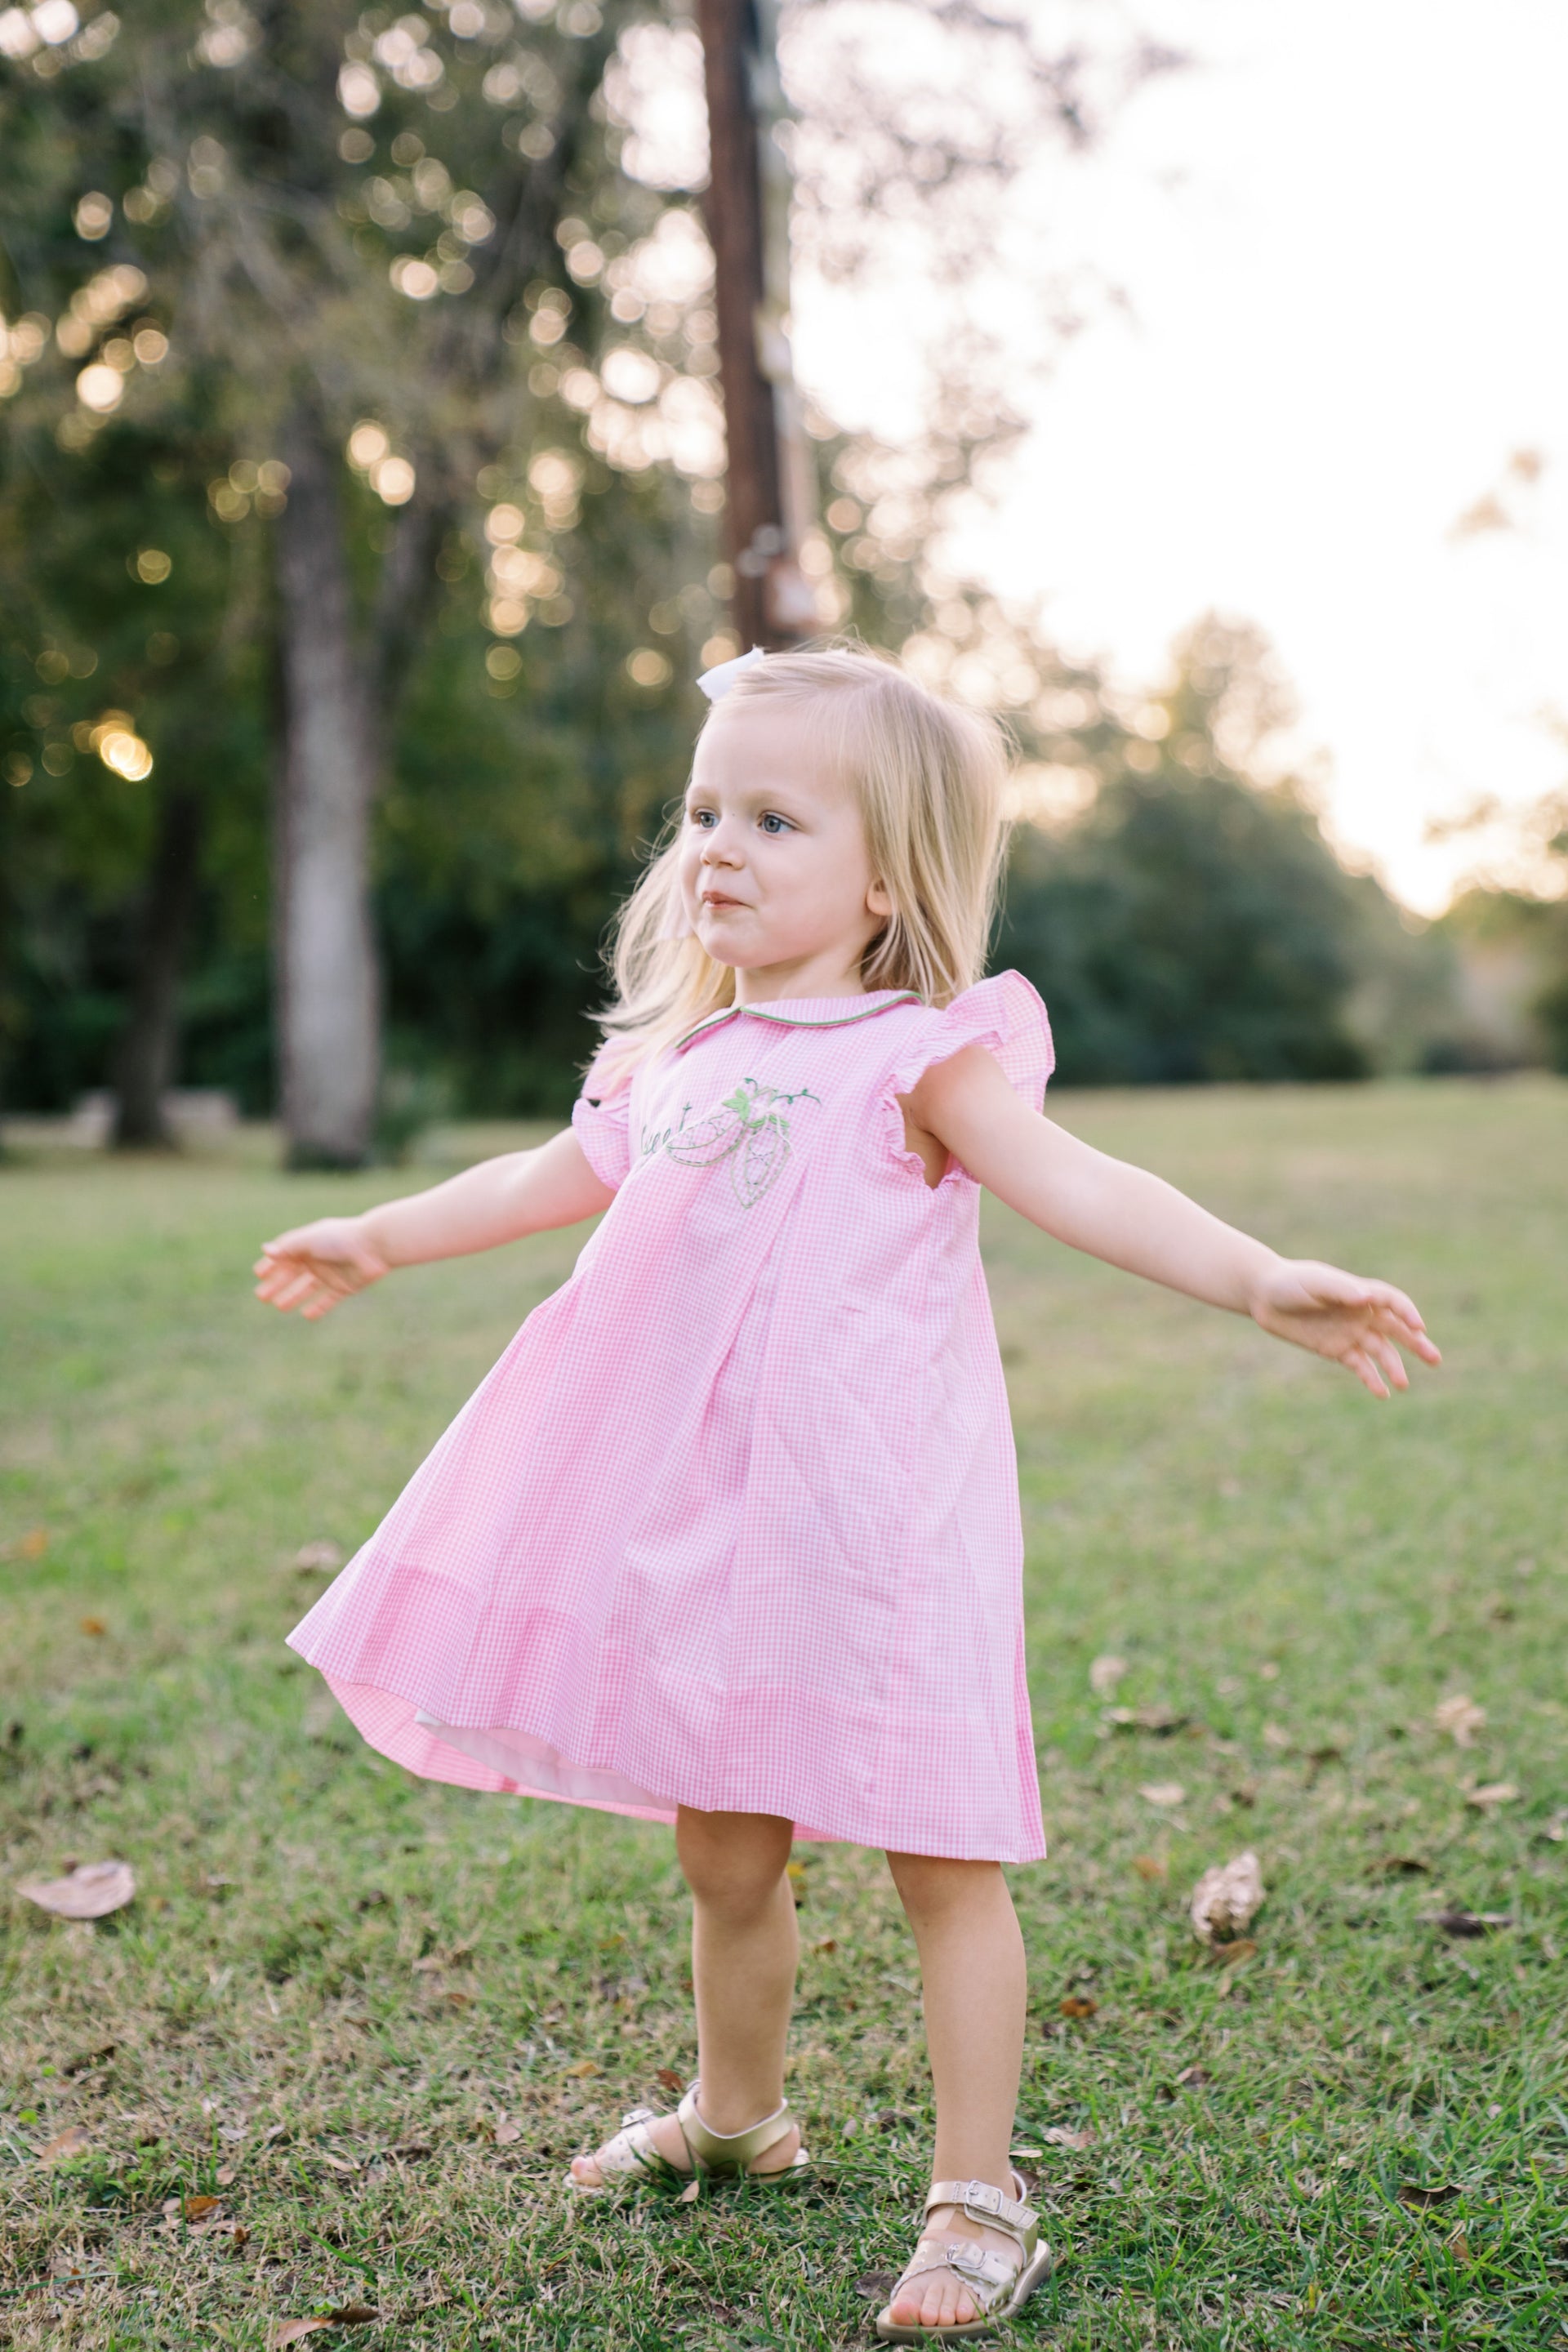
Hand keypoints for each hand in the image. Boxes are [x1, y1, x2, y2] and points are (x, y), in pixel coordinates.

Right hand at [253, 1216, 390, 1319]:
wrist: (375, 1247)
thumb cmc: (340, 1239)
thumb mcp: (310, 1241)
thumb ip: (288, 1247)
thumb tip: (266, 1250)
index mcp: (309, 1243)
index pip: (285, 1254)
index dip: (272, 1264)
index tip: (258, 1274)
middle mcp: (319, 1258)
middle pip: (293, 1274)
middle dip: (277, 1284)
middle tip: (261, 1297)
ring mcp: (331, 1274)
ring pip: (307, 1288)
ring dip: (293, 1296)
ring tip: (279, 1306)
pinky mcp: (345, 1287)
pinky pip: (328, 1299)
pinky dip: (318, 1307)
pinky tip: (306, 1315)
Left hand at [1248, 1258, 1440, 1397]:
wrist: (1264, 1296)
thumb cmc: (1291, 1282)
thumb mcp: (1315, 1283)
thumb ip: (1341, 1289)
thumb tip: (1367, 1297)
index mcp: (1360, 1293)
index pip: (1393, 1302)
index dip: (1408, 1312)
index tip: (1418, 1326)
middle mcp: (1361, 1314)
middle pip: (1396, 1330)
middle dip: (1416, 1344)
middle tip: (1435, 1360)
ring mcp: (1351, 1332)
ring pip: (1381, 1351)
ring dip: (1394, 1367)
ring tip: (1403, 1384)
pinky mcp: (1337, 1350)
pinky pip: (1360, 1366)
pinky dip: (1371, 1379)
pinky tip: (1382, 1394)